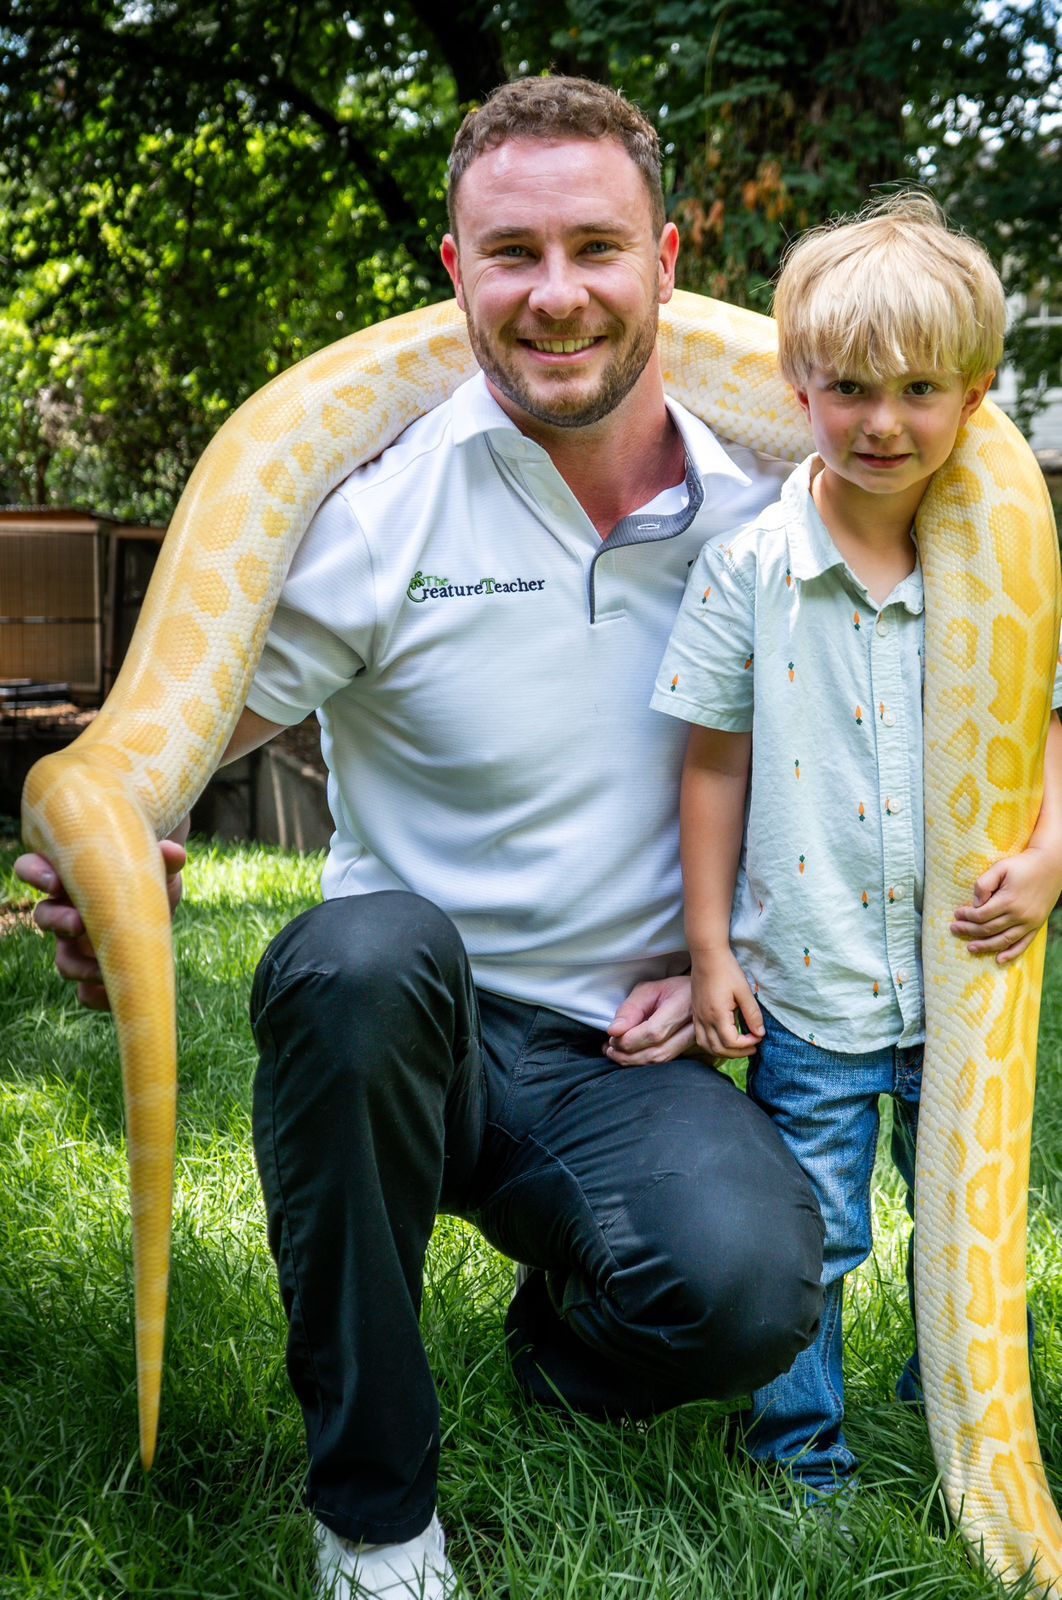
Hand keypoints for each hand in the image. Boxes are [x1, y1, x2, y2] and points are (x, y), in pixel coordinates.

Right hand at [14, 833, 186, 1010]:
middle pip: (43, 916)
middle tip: (79, 924)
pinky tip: (112, 992)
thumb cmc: (150, 879)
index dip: (35, 874)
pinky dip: (96, 995)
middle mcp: (67, 912)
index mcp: (71, 878)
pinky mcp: (95, 973)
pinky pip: (84, 993)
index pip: (33, 869)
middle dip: (57, 921)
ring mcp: (78, 946)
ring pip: (62, 960)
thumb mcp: (160, 867)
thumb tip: (173, 852)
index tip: (54, 882)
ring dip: (78, 966)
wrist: (163, 910)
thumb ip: (166, 859)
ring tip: (104, 968)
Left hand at [603, 975, 696, 1064]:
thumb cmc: (670, 989)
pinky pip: (663, 1063)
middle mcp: (693, 1028)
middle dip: (627, 1054)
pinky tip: (627, 1056)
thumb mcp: (648, 990)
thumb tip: (614, 1031)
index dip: (629, 1039)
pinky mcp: (688, 1051)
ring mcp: (694, 1042)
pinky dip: (641, 1062)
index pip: (654, 1032)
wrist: (695, 997)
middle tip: (609, 1047)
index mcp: (684, 1006)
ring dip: (632, 1061)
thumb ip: (630, 1009)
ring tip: (614, 1052)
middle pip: (657, 1052)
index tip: (611, 1036)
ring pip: (660, 1061)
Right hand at [690, 948, 763, 1058]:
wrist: (707, 955)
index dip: (747, 1044)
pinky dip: (712, 1044)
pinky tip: (723, 1039)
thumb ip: (752, 1014)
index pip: (732, 1042)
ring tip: (738, 1047)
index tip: (758, 1036)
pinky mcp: (695, 1013)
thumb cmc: (727, 970)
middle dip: (737, 1053)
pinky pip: (700, 1037)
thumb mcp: (744, 991)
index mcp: (717, 1015)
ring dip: (723, 1052)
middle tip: (753, 1047)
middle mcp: (704, 1019)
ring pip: (707, 1046)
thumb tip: (760, 1033)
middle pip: (718, 1049)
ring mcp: (697, 1017)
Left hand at [951, 846, 1061, 963]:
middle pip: (989, 929)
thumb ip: (984, 884)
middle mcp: (1019, 915)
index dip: (966, 916)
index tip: (956, 914)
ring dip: (985, 946)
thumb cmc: (1022, 865)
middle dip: (969, 930)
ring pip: (1003, 940)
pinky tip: (999, 960)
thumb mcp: (1000, 867)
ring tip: (970, 948)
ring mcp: (1029, 922)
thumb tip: (975, 903)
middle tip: (954, 929)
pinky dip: (1011, 953)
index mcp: (1008, 900)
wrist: (1051, 866)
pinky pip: (1023, 944)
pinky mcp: (1037, 925)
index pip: (981, 915)